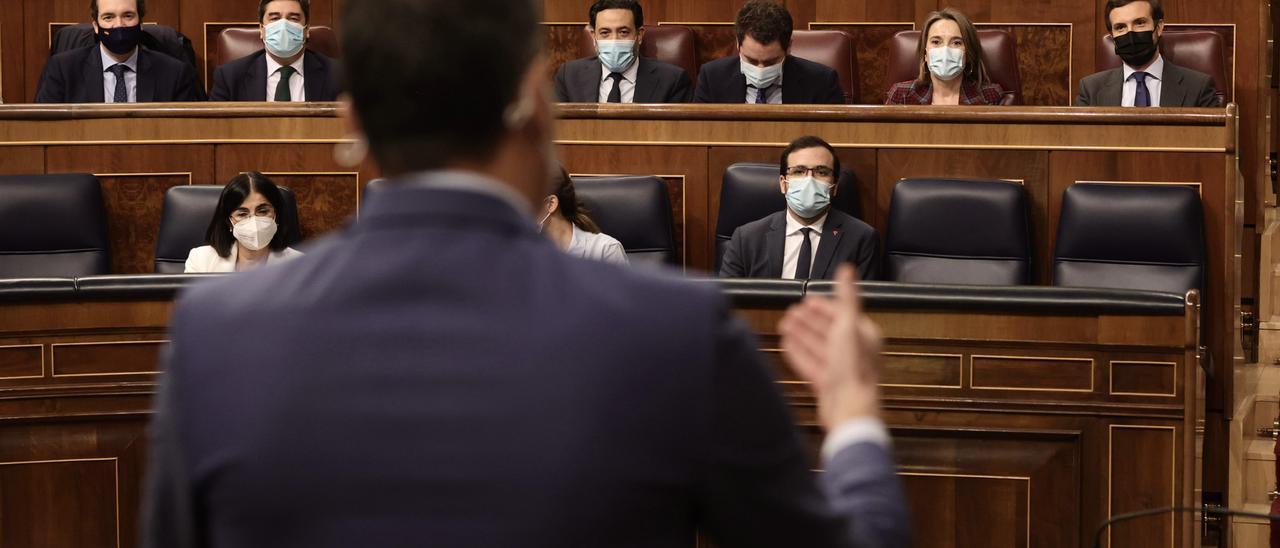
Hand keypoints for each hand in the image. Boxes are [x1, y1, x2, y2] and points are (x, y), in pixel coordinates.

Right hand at [778, 264, 882, 429]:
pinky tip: (786, 345)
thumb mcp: (848, 325)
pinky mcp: (826, 383)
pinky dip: (797, 353)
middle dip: (808, 320)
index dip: (823, 306)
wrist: (848, 408)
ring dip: (800, 334)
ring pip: (816, 346)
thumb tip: (847, 270)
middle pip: (827, 330)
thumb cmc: (854, 369)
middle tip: (791, 311)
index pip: (841, 314)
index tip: (807, 299)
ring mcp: (838, 368)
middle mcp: (852, 351)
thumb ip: (847, 297)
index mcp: (862, 335)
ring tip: (784, 324)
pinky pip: (808, 364)